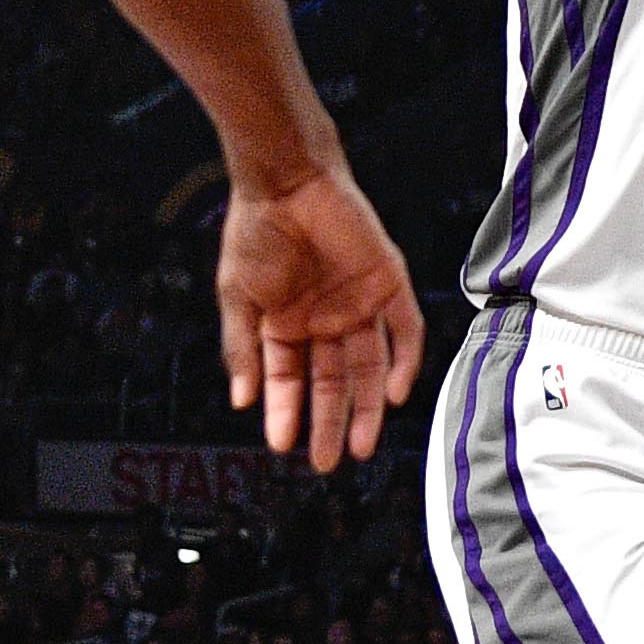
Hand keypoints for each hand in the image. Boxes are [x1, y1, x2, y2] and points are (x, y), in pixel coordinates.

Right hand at [219, 160, 424, 470]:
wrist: (286, 183)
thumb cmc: (255, 234)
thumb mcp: (238, 297)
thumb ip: (244, 349)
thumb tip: (242, 402)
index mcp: (288, 325)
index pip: (292, 381)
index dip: (287, 412)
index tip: (282, 445)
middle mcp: (327, 320)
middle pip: (335, 381)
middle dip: (332, 421)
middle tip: (330, 461)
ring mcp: (360, 304)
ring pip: (371, 365)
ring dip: (368, 406)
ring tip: (362, 445)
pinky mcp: (389, 283)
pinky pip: (405, 329)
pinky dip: (404, 361)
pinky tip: (394, 394)